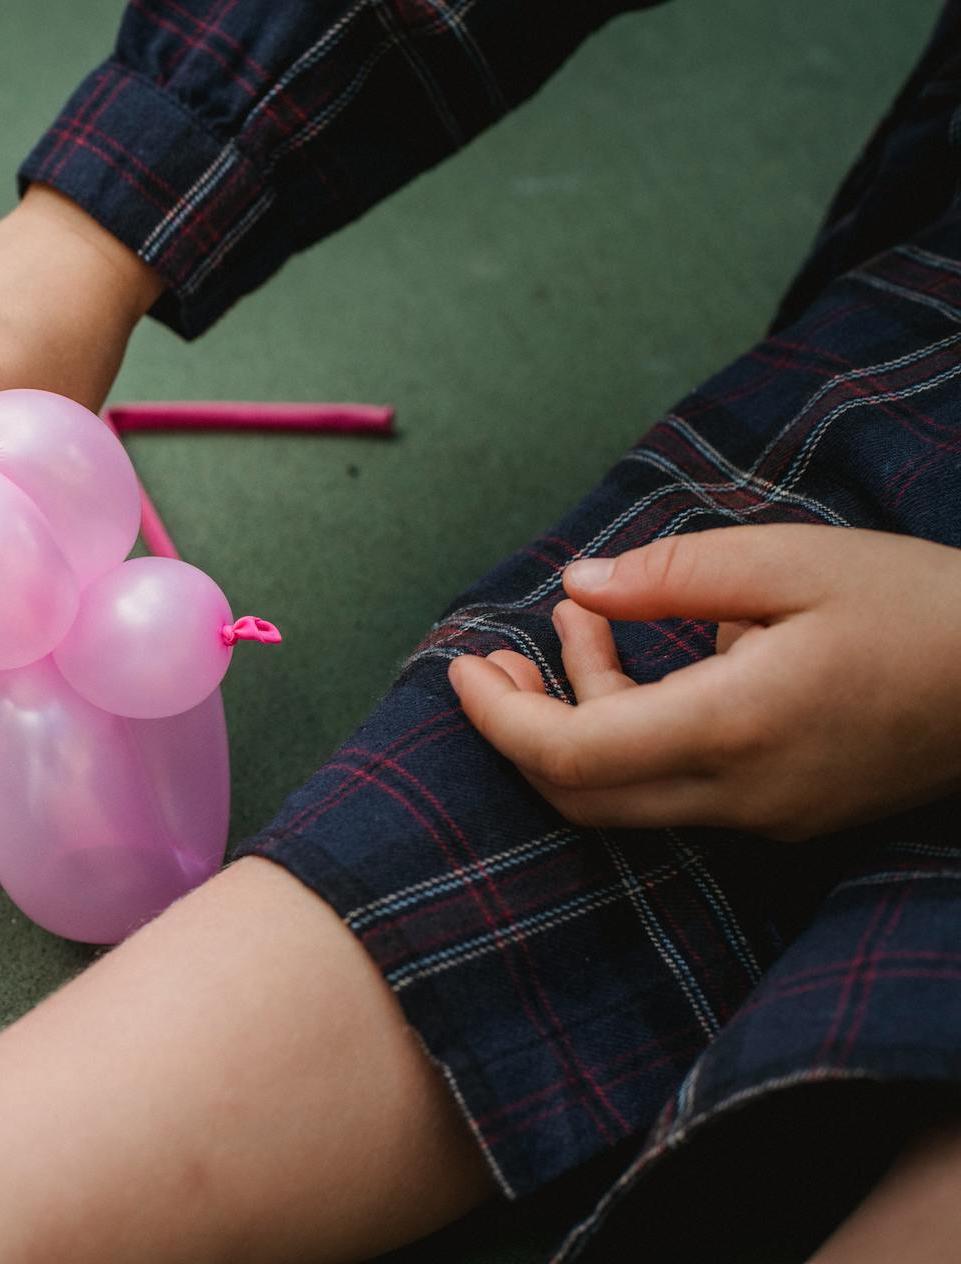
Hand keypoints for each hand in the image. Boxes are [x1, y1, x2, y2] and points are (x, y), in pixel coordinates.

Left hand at [446, 525, 960, 839]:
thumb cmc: (923, 607)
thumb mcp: (794, 560)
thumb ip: (671, 577)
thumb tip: (576, 587)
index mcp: (735, 728)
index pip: (570, 756)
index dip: (499, 718)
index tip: (460, 666)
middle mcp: (742, 793)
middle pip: (582, 794)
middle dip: (519, 726)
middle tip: (489, 657)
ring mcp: (767, 814)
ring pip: (630, 791)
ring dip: (581, 712)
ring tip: (571, 621)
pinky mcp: (789, 810)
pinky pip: (680, 786)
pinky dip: (637, 727)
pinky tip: (642, 651)